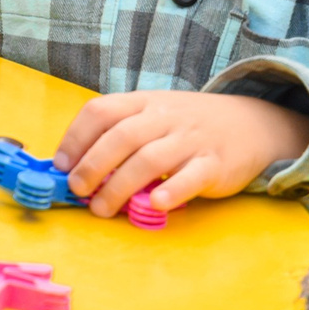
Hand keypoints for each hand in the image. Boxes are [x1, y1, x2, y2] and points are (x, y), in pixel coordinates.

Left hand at [54, 88, 308, 215]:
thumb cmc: (184, 124)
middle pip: (121, 137)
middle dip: (93, 164)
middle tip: (77, 189)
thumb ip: (120, 132)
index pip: (100, 111)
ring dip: (121, 185)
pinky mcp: (215, 164)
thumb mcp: (152, 115)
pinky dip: (171, 190)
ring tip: (102, 208)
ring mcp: (190, 139)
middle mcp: (163, 117)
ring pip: (150, 159)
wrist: (248, 123)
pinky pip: (191, 176)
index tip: (60, 164)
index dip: (76, 136)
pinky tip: (154, 205)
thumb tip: (77, 164)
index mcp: (141, 101)